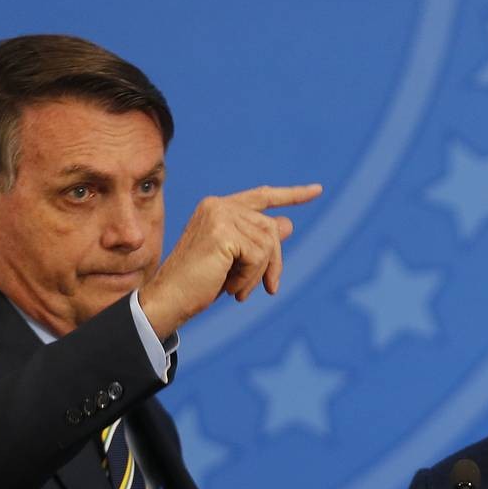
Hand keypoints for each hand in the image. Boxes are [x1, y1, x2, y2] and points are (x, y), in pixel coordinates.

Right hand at [139, 184, 322, 338]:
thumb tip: (288, 223)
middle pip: (271, 228)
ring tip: (238, 289)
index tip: (317, 190)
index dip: (291, 195)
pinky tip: (231, 287)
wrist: (170, 298)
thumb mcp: (235, 260)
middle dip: (274, 262)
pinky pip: (259, 256)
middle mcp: (219, 205)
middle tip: (269, 288)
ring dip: (258, 273)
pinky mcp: (223, 232)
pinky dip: (250, 277)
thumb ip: (258, 239)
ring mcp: (220, 216)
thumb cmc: (199, 282)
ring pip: (268, 242)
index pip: (263, 196)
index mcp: (218, 207)